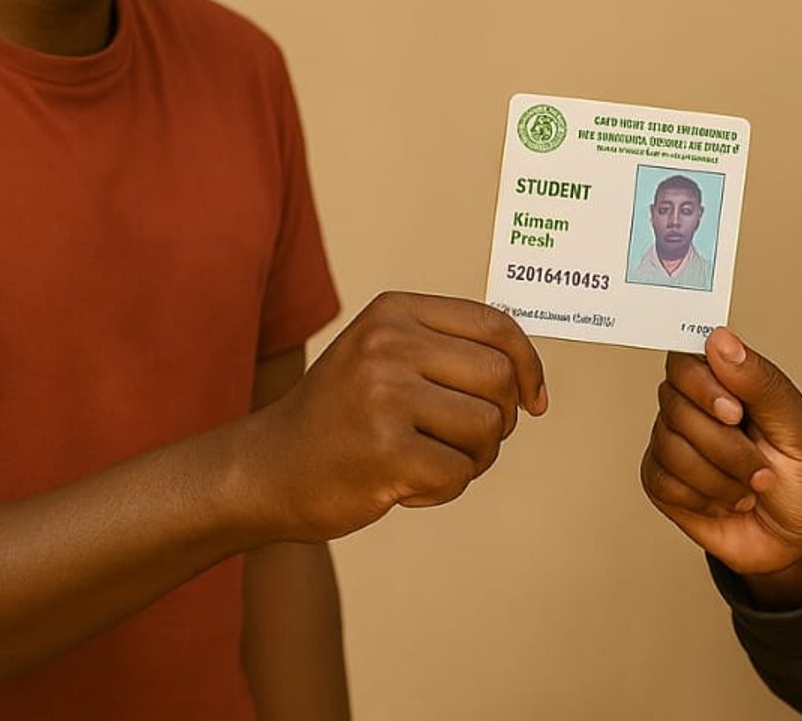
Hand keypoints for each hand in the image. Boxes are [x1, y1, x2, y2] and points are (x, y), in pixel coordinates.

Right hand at [249, 292, 547, 540]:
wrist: (267, 470)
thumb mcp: (384, 355)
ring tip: (428, 461)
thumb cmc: (342, 416)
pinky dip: (443, 489)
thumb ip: (447, 350)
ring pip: (487, 429)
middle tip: (465, 442)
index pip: (496, 325)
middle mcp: (388, 344)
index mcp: (394, 312)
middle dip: (499, 420)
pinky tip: (404, 485)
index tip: (534, 401)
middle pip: (500, 379)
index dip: (528, 365)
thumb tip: (529, 376)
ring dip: (471, 459)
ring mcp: (385, 396)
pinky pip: (459, 474)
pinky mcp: (386, 451)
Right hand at [640, 327, 801, 607]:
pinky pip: (663, 481)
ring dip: (720, 477)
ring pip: (670, 447)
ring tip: (749, 486)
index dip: (703, 385)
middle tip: (760, 465)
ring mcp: (673, 444)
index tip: (735, 412)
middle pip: (676, 407)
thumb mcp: (797, 427)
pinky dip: (702, 498)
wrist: (796, 540)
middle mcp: (694, 408)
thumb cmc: (801, 478)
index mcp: (727, 383)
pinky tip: (724, 500)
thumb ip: (759, 380)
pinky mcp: (662, 481)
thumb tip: (721, 339)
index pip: (686, 360)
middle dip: (726, 447)